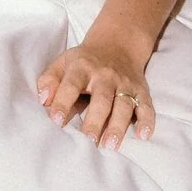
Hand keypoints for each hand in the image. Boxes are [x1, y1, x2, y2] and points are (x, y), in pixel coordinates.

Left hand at [37, 41, 154, 147]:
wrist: (118, 44)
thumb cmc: (84, 61)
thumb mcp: (63, 62)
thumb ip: (50, 80)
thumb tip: (43, 100)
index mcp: (82, 68)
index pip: (71, 84)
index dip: (62, 101)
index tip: (56, 120)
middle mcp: (106, 76)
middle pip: (102, 99)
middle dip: (95, 120)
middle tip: (88, 140)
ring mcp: (125, 83)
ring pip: (124, 105)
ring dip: (118, 126)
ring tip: (110, 145)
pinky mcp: (141, 91)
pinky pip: (147, 106)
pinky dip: (147, 121)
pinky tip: (143, 136)